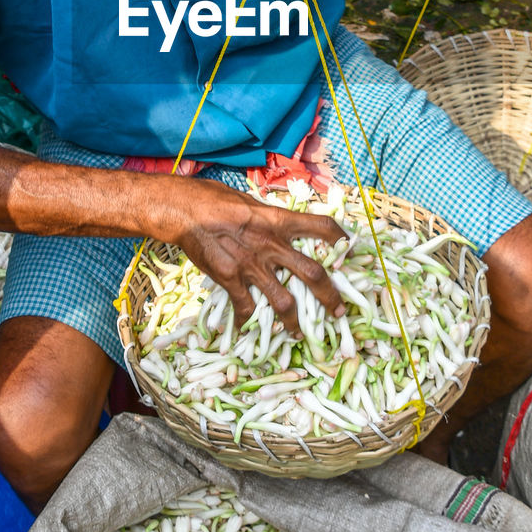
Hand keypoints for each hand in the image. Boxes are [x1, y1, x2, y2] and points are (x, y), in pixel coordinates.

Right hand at [146, 177, 343, 333]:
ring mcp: (251, 265)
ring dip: (295, 322)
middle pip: (314, 274)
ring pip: (284, 302)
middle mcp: (271, 245)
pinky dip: (247, 320)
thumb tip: (278, 225)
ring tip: (298, 333)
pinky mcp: (230, 279)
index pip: (321, 226)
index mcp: (278, 220)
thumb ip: (266, 217)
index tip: (348, 246)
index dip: (340, 237)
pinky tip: (247, 328)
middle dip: (330, 296)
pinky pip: (246, 308)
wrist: (183, 209)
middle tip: (338, 310)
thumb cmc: (213, 198)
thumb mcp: (248, 202)